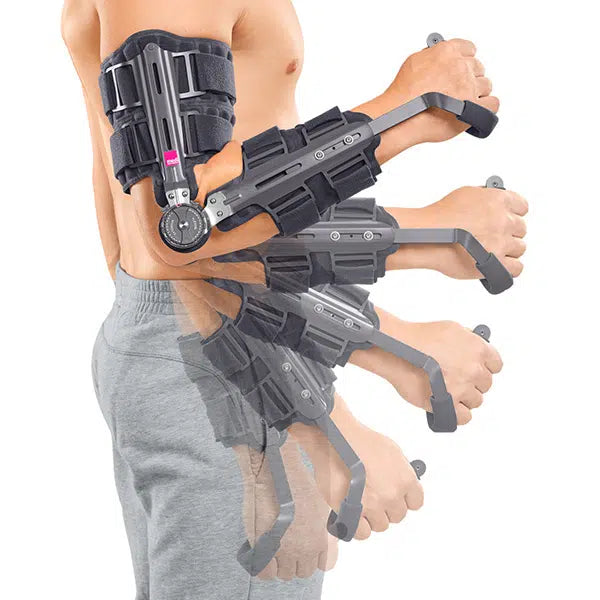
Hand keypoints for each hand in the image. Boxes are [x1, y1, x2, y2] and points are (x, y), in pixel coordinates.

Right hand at [235, 438, 337, 580]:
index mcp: (323, 538)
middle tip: (286, 545)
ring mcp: (285, 551)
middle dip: (296, 561)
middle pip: (303, 571)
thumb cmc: (297, 481)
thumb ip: (324, 526)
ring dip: (279, 564)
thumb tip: (325, 536)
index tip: (305, 548)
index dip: (314, 557)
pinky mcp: (264, 549)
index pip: (324, 566)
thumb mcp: (321, 504)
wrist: (276, 470)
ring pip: (285, 574)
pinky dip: (264, 567)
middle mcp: (306, 549)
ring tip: (273, 547)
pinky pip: (265, 573)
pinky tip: (263, 553)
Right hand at [291, 397, 423, 540]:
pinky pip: (362, 533)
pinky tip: (354, 514)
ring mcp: (372, 506)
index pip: (415, 502)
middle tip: (375, 496)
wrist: (334, 437)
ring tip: (361, 503)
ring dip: (372, 517)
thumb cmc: (359, 439)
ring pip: (381, 525)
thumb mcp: (392, 450)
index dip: (404, 499)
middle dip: (387, 507)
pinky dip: (358, 527)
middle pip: (398, 515)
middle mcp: (392, 495)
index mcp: (405, 479)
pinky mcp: (353, 512)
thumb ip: (401, 471)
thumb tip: (401, 482)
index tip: (397, 496)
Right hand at [366, 315, 503, 424]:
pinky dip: (457, 413)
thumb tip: (474, 348)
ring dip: (463, 397)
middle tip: (456, 378)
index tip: (476, 369)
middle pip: (485, 384)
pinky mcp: (449, 404)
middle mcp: (473, 369)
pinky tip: (448, 405)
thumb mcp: (451, 329)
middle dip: (472, 382)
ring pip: (476, 401)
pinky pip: (464, 417)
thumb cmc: (417, 338)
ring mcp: (463, 387)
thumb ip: (468, 341)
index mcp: (478, 348)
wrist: (395, 350)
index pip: (496, 365)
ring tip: (447, 390)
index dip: (484, 367)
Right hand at [383, 38, 498, 144]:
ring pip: (486, 85)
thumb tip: (438, 58)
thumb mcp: (414, 62)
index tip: (461, 66)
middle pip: (478, 68)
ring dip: (477, 92)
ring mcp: (470, 88)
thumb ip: (432, 57)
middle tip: (457, 89)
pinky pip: (493, 104)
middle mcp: (461, 67)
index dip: (464, 59)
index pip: (468, 48)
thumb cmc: (403, 95)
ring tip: (463, 103)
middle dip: (469, 77)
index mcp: (448, 52)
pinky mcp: (475, 109)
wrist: (401, 117)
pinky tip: (478, 111)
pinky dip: (487, 107)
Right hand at [388, 185, 527, 278]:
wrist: (426, 237)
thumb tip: (491, 201)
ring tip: (491, 251)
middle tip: (493, 236)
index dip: (513, 213)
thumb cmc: (439, 217)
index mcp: (498, 200)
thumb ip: (485, 198)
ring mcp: (502, 243)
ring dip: (508, 250)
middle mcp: (504, 221)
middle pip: (520, 229)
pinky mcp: (497, 264)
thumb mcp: (466, 194)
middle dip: (508, 232)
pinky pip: (516, 268)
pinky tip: (498, 264)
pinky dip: (508, 268)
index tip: (508, 217)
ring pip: (520, 248)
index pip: (522, 206)